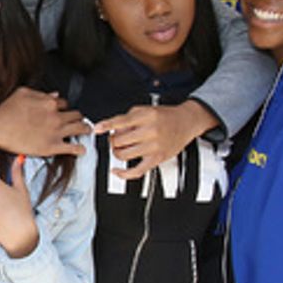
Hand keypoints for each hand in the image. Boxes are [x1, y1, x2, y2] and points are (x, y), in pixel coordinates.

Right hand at [0, 87, 86, 156]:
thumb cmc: (6, 111)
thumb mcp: (22, 93)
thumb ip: (40, 93)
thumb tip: (54, 95)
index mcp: (49, 103)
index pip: (64, 104)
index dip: (64, 108)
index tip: (63, 111)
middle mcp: (55, 116)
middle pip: (76, 115)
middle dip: (78, 117)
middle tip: (80, 120)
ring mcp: (55, 132)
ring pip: (79, 129)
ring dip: (85, 129)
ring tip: (87, 130)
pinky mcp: (52, 147)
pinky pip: (73, 148)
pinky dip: (79, 149)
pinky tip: (81, 149)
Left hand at [94, 100, 212, 179]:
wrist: (186, 122)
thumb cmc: (165, 116)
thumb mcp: (146, 109)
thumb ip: (128, 118)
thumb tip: (112, 130)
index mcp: (146, 117)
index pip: (121, 122)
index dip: (106, 125)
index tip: (97, 129)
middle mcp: (150, 131)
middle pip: (119, 140)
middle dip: (114, 140)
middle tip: (117, 138)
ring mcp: (154, 147)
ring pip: (123, 155)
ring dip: (117, 152)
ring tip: (121, 148)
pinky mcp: (156, 159)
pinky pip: (136, 171)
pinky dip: (123, 173)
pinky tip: (116, 170)